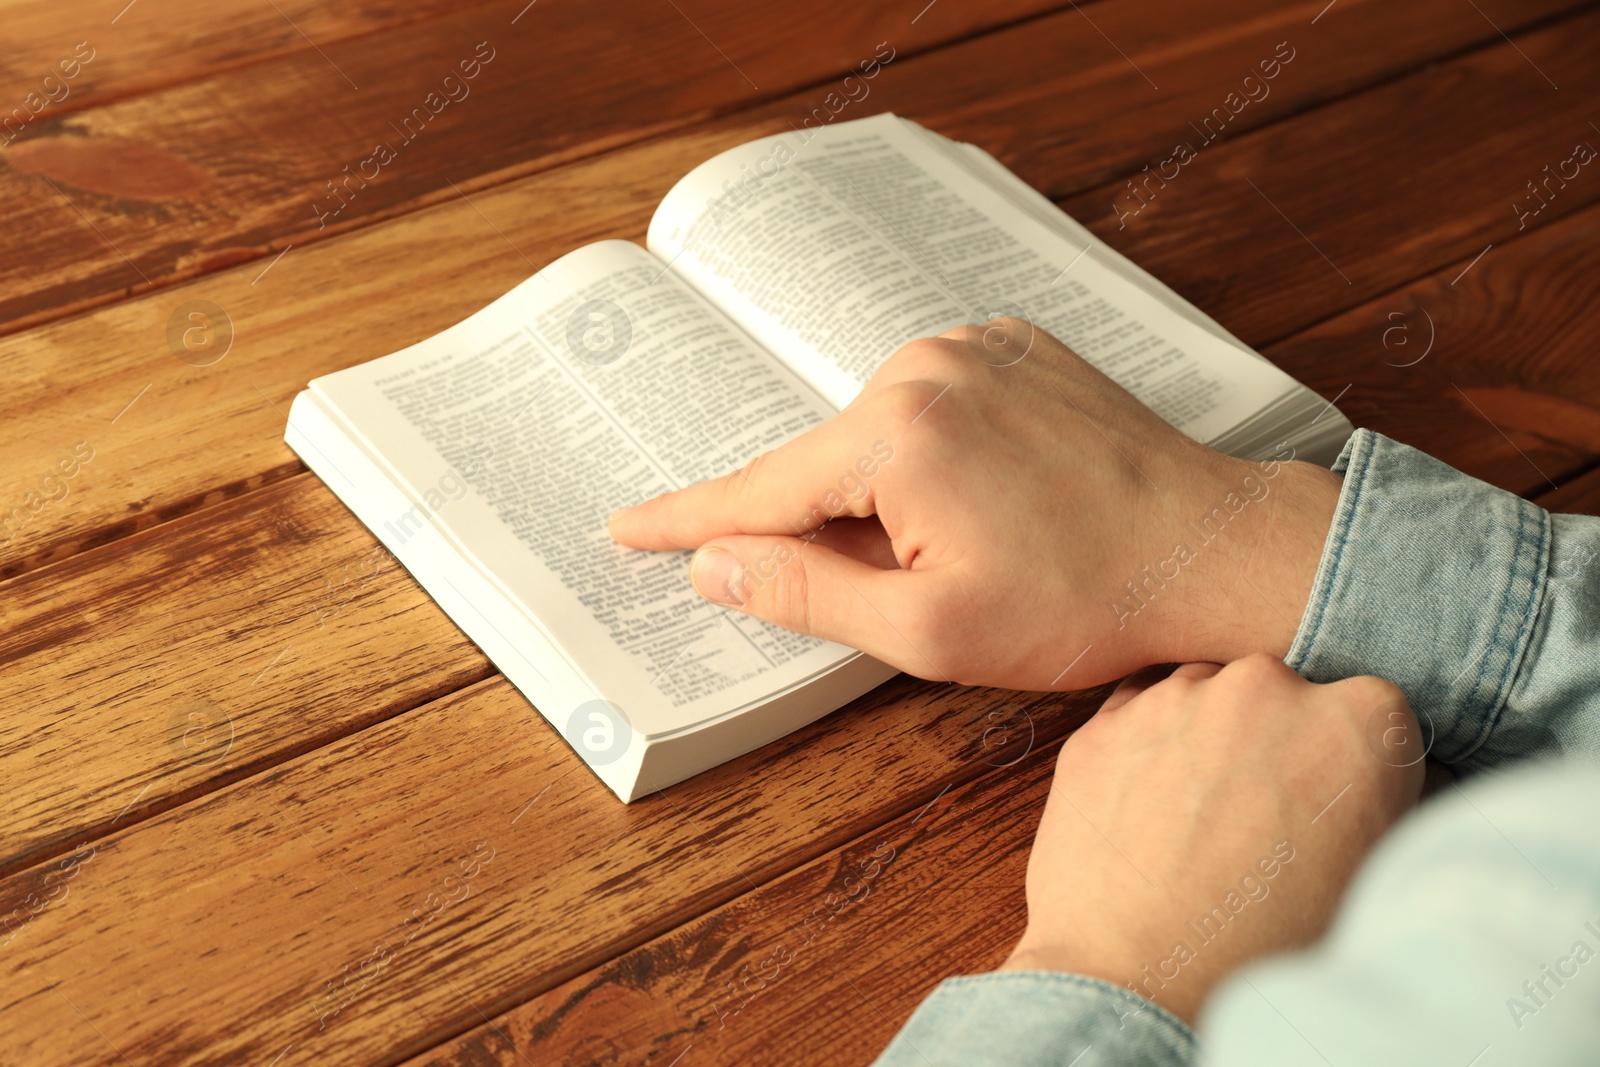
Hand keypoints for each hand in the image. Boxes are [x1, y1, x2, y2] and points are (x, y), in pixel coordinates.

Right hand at [608, 322, 1342, 689]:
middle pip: (822, 463)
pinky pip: (931, 402)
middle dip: (830, 528)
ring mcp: (973, 346)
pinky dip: (930, 452)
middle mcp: (924, 366)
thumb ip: (805, 593)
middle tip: (907, 588)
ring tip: (977, 547)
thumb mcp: (929, 631)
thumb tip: (713, 564)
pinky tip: (995, 499)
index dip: (688, 521)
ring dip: (888, 493)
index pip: (759, 490)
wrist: (1218, 548)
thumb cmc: (1084, 601)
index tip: (626, 525)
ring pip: (876, 434)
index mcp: (896, 437)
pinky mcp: (1012, 345)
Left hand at [1001, 655, 1424, 1022]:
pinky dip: (1144, 748)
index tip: (1333, 799)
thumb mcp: (1371, 873)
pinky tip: (1148, 812)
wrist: (1143, 983)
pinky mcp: (1104, 722)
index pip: (1370, 712)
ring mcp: (1177, 697)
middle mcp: (1266, 686)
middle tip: (1258, 815)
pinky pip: (1136, 715)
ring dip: (1205, 735)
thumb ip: (1387, 798)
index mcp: (1360, 720)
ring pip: (1203, 695)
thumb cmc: (1269, 947)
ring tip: (1197, 822)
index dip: (1351, 759)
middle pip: (1280, 692)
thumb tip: (1399, 774)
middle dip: (1272, 738)